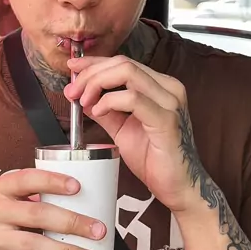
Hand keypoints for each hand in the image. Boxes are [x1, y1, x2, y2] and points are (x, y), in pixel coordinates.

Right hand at [0, 168, 106, 249]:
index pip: (26, 179)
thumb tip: (84, 200)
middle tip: (98, 230)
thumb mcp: (5, 202)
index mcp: (1, 191)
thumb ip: (34, 197)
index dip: (52, 181)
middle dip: (71, 222)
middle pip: (37, 214)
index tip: (78, 187)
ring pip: (34, 246)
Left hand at [65, 55, 201, 213]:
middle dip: (90, 74)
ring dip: (97, 83)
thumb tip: (83, 96)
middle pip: (123, 63)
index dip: (94, 63)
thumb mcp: (122, 130)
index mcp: (160, 87)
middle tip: (73, 91)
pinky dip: (110, 101)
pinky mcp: (167, 120)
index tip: (73, 67)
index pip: (123, 62)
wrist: (178, 187)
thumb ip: (105, 111)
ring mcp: (170, 102)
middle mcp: (169, 88)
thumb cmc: (155, 160)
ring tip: (83, 101)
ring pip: (127, 73)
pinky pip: (133, 98)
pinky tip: (98, 111)